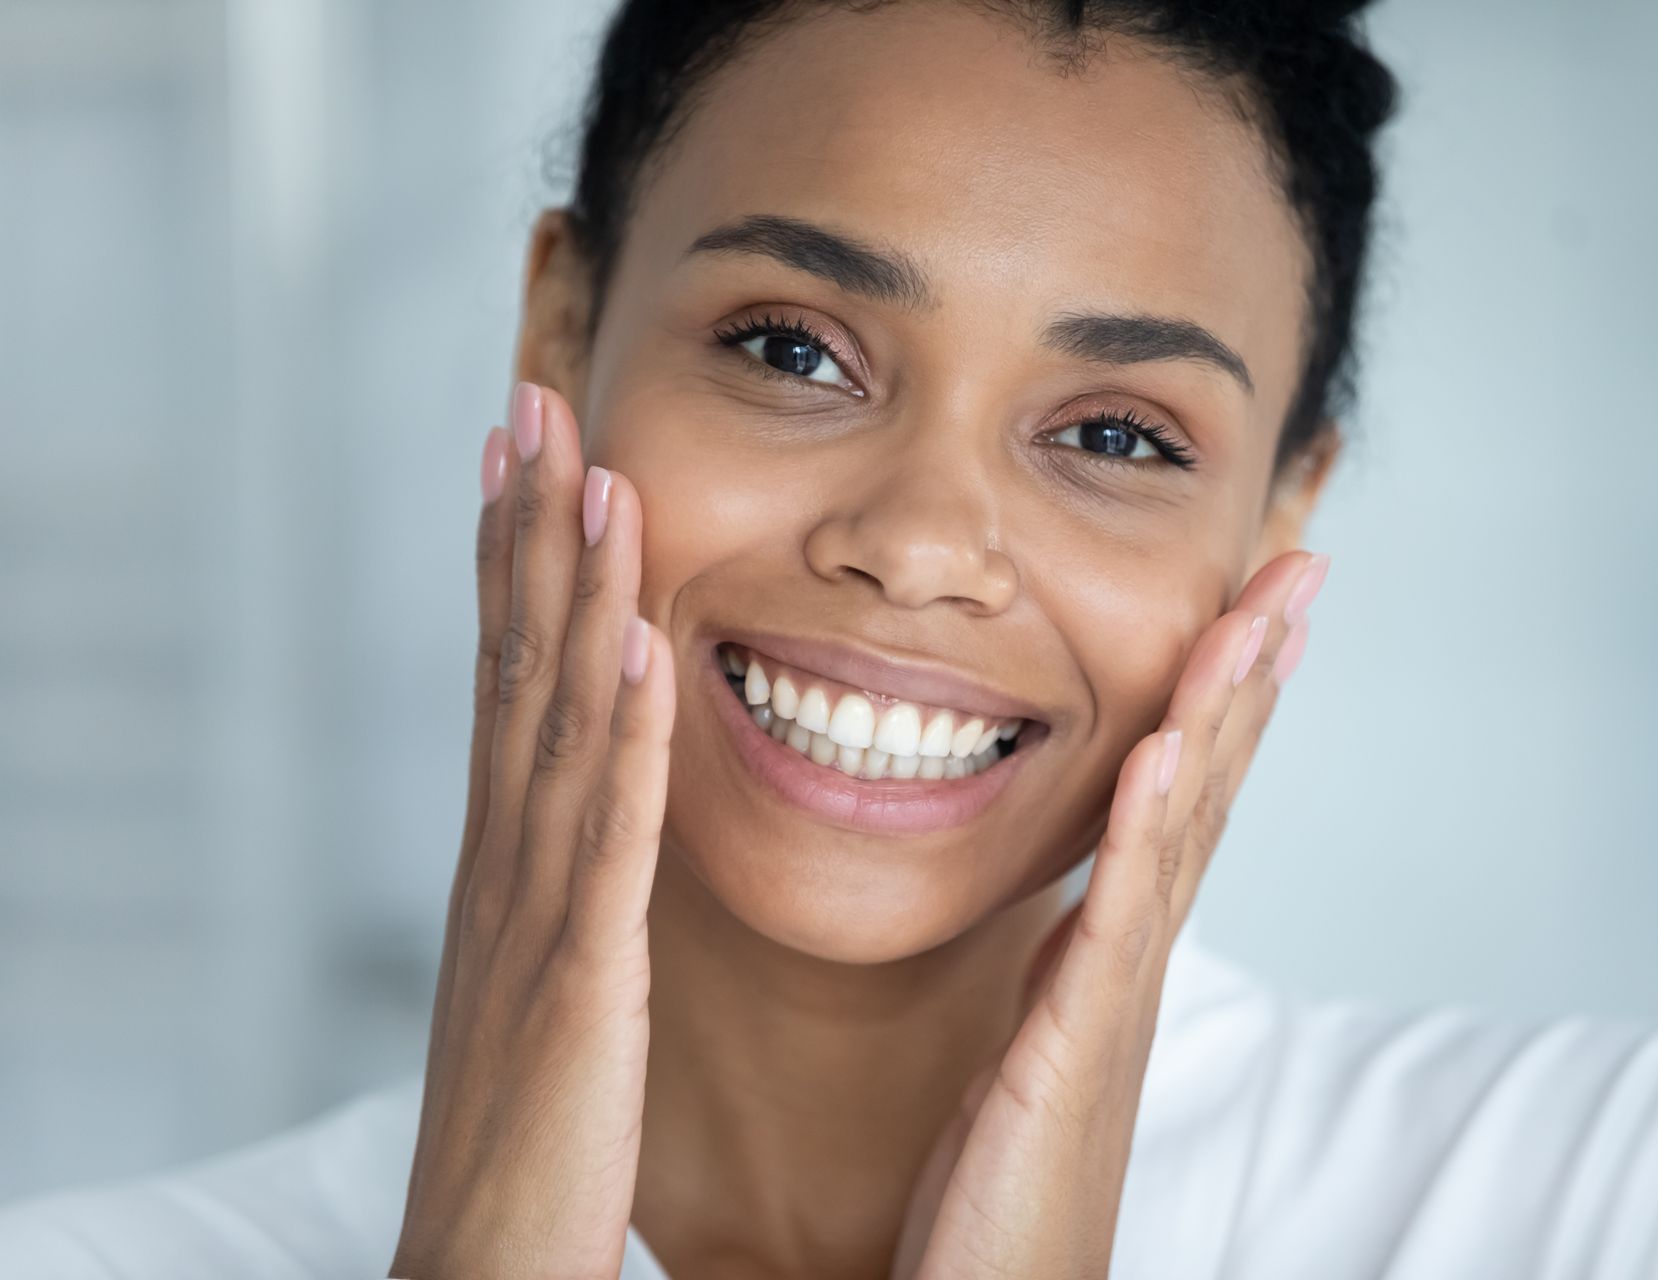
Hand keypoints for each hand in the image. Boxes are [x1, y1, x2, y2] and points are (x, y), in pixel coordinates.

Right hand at [390, 384, 673, 1279]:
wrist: (482, 1270)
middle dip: (524, 533)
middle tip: (534, 403)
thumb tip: (589, 806)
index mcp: (505, 867)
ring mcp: (532, 920)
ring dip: (571, 595)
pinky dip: (619, 738)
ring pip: (552, 726)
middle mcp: (503, 869)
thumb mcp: (544, 983)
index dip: (513, 562)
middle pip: (513, 670)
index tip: (526, 454)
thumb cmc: (528, 1138)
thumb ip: (565, 889)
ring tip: (593, 474)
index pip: (508, 682)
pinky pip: (605, 843)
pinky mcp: (577, 986)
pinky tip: (638, 648)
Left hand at [891, 552, 1323, 1279]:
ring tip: (1259, 610)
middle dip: (1254, 674)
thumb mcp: (1030, 1053)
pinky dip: (1147, 826)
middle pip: (1210, 791)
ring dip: (1223, 713)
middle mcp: (1130, 966)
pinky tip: (1167, 744)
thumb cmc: (999, 1204)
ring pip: (1181, 832)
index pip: (1177, 799)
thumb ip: (1055, 975)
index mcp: (1109, 957)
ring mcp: (1113, 1004)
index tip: (1250, 601)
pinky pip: (1118, 919)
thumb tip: (1071, 913)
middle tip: (1300, 566)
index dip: (1221, 697)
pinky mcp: (1073, 1051)